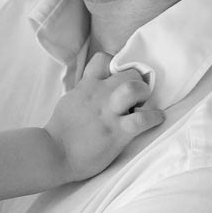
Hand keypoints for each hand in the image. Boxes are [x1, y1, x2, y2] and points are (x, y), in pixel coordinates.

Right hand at [43, 52, 163, 181]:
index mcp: (87, 86)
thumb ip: (84, 91)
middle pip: (129, 73)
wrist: (54, 153)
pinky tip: (156, 119)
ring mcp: (109, 113)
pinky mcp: (117, 132)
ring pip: (135, 88)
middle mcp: (100, 94)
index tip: (120, 77)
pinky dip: (154, 118)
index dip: (117, 66)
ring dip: (145, 95)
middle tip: (138, 96)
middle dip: (138, 81)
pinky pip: (143, 120)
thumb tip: (93, 87)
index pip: (104, 59)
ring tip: (144, 104)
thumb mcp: (70, 101)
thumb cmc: (60, 130)